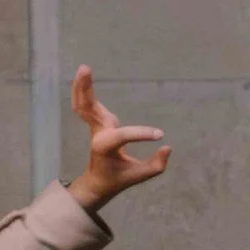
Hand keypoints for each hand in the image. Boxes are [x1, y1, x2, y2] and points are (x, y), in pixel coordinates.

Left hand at [65, 66, 169, 213]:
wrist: (97, 182)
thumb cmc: (118, 178)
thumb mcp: (138, 176)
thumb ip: (156, 165)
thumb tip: (167, 148)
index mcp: (104, 147)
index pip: (123, 136)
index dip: (142, 134)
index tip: (160, 135)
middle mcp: (97, 134)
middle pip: (86, 108)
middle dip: (85, 90)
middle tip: (85, 69)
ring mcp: (96, 126)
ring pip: (83, 104)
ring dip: (81, 86)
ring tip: (84, 68)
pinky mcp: (98, 121)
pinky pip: (85, 104)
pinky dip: (82, 90)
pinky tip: (84, 75)